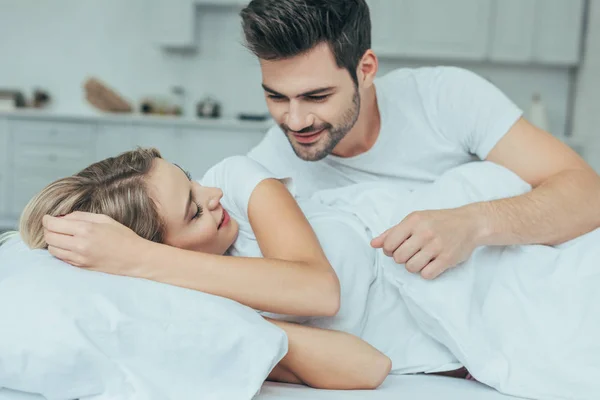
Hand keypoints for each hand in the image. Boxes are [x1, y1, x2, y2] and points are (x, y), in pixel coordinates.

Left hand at [42, 211, 149, 276]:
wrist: (134, 257)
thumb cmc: (123, 236)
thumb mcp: (104, 219)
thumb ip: (81, 216)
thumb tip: (63, 217)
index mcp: (85, 229)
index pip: (53, 224)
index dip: (47, 219)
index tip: (49, 217)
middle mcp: (79, 245)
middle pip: (49, 237)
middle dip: (48, 230)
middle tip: (55, 226)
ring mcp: (79, 258)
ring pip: (52, 249)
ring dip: (53, 241)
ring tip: (63, 236)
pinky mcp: (80, 266)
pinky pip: (61, 258)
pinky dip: (61, 250)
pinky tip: (70, 245)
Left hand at [371, 206, 485, 279]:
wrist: (469, 223)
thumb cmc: (438, 221)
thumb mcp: (414, 220)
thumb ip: (392, 232)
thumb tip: (373, 244)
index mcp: (414, 221)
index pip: (389, 244)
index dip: (390, 250)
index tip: (397, 248)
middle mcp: (425, 232)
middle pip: (399, 258)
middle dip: (402, 258)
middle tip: (412, 253)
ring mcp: (437, 246)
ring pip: (411, 267)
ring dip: (413, 266)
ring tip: (421, 258)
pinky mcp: (447, 259)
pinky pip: (426, 274)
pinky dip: (426, 272)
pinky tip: (431, 264)